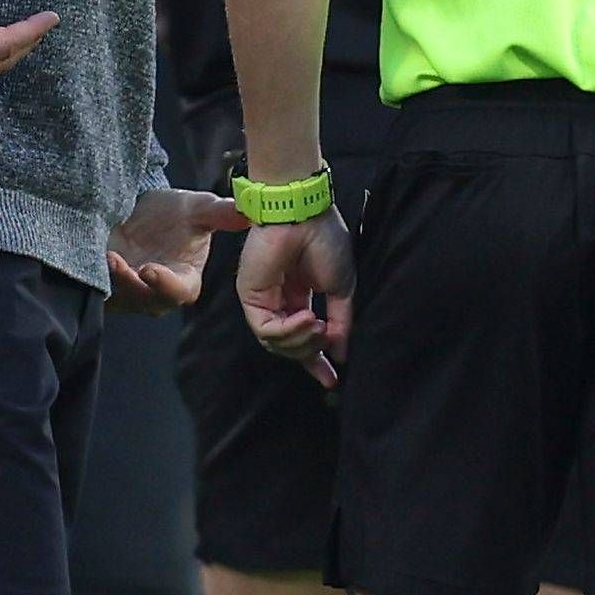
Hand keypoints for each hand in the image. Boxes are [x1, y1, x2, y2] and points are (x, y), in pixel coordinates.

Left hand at [108, 186, 247, 311]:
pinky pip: (98, 291)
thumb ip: (220, 213)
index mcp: (184, 280)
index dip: (165, 284)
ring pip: (120, 297)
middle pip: (145, 300)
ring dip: (111, 279)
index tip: (149, 269)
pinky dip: (94, 276)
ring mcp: (129, 294)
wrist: (135, 209)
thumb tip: (249, 213)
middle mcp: (156, 293)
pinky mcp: (104, 287)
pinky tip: (92, 256)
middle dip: (131, 284)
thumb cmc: (172, 214)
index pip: (179, 292)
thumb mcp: (196, 208)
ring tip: (106, 255)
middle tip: (117, 262)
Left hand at [239, 210, 354, 383]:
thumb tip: (340, 353)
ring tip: (319, 325)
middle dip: (311, 352)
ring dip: (302, 342)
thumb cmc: (325, 240)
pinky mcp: (251, 297)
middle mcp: (280, 301)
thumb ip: (340, 322)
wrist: (305, 214)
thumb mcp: (342, 289)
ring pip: (277, 344)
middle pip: (290, 346)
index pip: (306, 338)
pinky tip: (307, 318)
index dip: (318, 361)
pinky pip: (267, 331)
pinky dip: (289, 331)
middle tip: (328, 340)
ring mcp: (264, 299)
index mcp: (300, 296)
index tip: (333, 379)